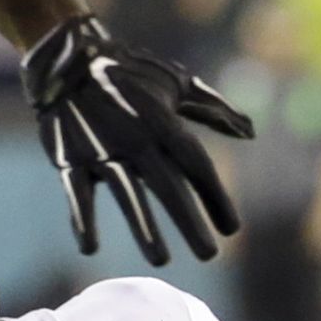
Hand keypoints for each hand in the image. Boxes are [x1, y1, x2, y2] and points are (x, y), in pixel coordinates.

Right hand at [22, 14, 249, 263]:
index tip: (232, 229)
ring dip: (144, 228)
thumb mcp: (176, 82)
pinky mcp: (69, 159)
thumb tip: (250, 132)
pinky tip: (91, 248)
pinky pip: (77, 194)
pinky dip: (82, 220)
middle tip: (209, 254)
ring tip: (161, 260)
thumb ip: (213, 109)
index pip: (196, 165)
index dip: (215, 197)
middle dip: (189, 221)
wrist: (69, 59)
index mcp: (163, 121)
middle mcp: (136, 138)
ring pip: (126, 194)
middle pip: (168, 187)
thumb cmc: (131, 73)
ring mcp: (101, 150)